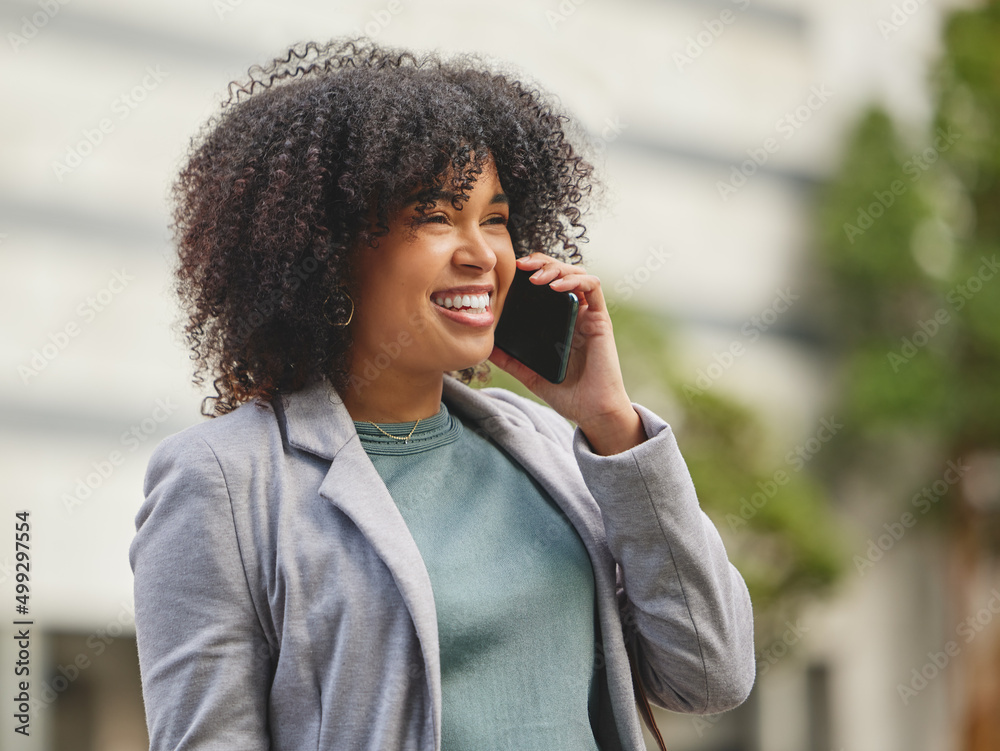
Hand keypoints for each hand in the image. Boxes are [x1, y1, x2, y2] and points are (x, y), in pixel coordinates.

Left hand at [489, 253, 645, 454]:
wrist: (592, 412)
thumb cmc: (567, 395)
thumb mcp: (530, 374)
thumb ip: (511, 360)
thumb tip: (485, 348)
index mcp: (559, 322)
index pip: (547, 285)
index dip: (533, 271)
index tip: (512, 271)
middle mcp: (575, 314)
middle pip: (561, 273)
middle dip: (542, 262)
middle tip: (522, 266)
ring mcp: (589, 315)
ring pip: (577, 274)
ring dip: (556, 268)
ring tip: (536, 277)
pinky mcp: (601, 320)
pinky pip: (593, 288)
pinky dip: (574, 281)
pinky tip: (556, 287)